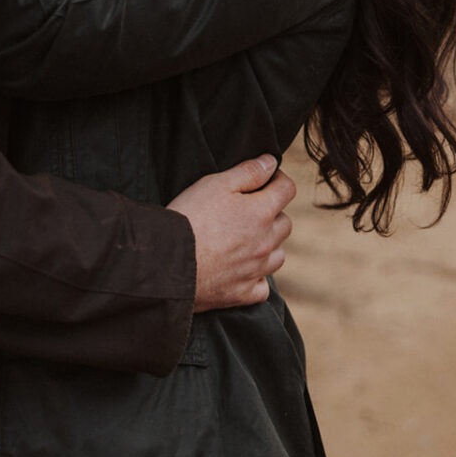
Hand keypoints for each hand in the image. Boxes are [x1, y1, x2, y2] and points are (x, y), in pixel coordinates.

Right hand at [168, 155, 294, 309]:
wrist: (168, 262)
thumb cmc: (190, 217)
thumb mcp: (216, 184)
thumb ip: (248, 172)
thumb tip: (271, 162)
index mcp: (261, 212)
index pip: (287, 189)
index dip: (277, 178)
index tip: (265, 177)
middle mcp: (266, 242)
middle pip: (285, 223)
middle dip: (273, 212)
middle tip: (249, 208)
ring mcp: (256, 270)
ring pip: (278, 254)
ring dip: (268, 245)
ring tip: (246, 239)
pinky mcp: (243, 294)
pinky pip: (262, 286)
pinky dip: (256, 277)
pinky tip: (242, 269)